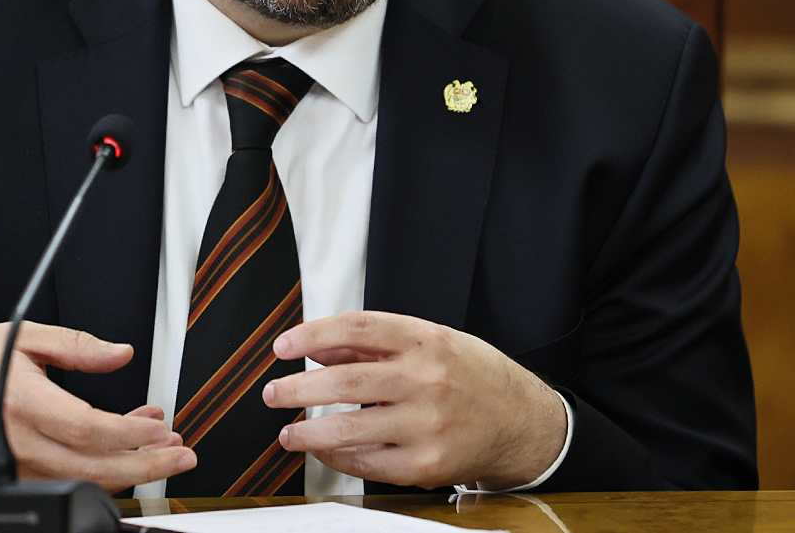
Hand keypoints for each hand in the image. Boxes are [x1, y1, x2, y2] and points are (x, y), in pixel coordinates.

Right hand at [0, 321, 194, 489]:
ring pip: (82, 482)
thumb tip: (120, 353)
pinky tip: (118, 456)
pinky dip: (97, 473)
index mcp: (25, 404)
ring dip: (127, 470)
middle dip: (146, 465)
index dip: (131, 434)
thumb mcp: (21, 338)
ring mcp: (14, 469)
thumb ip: (76, 346)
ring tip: (159, 451)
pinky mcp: (9, 479)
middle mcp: (20, 445)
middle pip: (95, 468)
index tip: (161, 427)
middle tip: (181, 455)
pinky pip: (62, 484)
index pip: (90, 429)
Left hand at [262, 311, 565, 489]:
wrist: (522, 422)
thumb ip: (375, 345)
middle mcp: (427, 380)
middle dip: (297, 388)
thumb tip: (318, 348)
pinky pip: (368, 463)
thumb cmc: (473, 377)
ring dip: (307, 432)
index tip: (283, 346)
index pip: (357, 328)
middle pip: (345, 382)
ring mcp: (427, 426)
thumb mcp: (432, 342)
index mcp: (427, 340)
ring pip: (349, 430)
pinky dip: (338, 458)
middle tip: (273, 392)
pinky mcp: (426, 465)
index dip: (312, 334)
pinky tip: (324, 451)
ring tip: (287, 432)